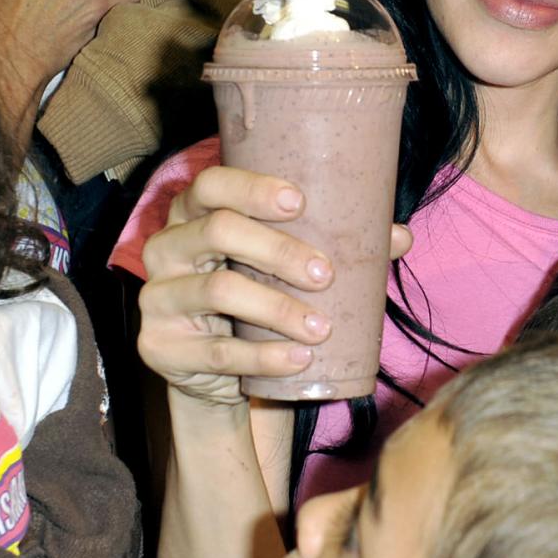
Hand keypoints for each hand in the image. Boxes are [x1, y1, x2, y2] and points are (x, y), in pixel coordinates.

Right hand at [136, 164, 410, 404]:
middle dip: (278, 250)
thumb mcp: (284, 270)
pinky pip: (217, 351)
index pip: (210, 184)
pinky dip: (264, 355)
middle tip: (326, 274)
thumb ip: (334, 248)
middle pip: (217, 231)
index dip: (251, 188)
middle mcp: (165, 248)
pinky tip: (299, 358)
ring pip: (218, 291)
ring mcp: (156, 299)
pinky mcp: (158, 347)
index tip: (300, 202)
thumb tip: (400, 237)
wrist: (216, 373)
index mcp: (191, 215)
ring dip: (278, 308)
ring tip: (322, 327)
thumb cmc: (254, 301)